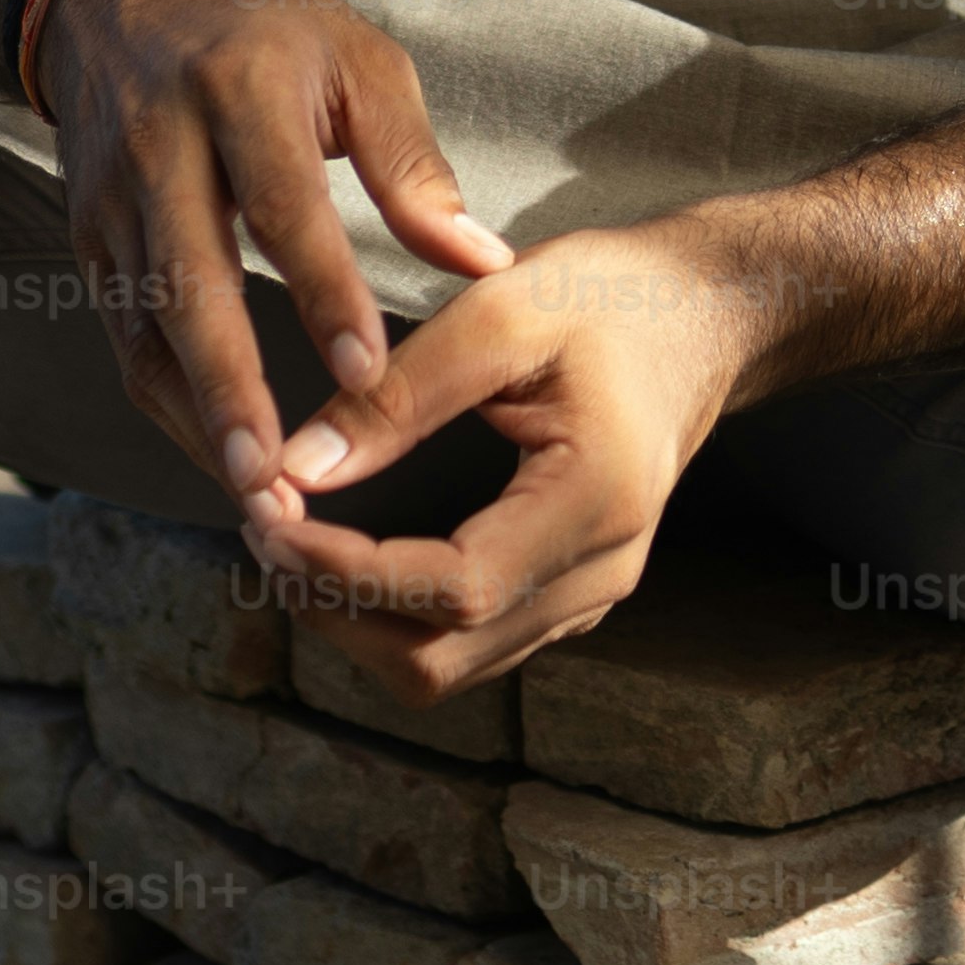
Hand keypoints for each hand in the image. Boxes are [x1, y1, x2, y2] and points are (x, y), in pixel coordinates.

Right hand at [34, 0, 508, 501]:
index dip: (323, 292)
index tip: (369, 375)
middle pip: (188, 281)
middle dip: (229, 388)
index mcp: (237, 88)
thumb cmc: (264, 27)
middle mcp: (159, 146)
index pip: (281, 204)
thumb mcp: (356, 59)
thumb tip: (483, 263)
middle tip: (276, 478)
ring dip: (194, 417)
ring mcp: (111, 198)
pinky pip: (124, 334)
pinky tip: (222, 455)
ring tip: (254, 495)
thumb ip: (414, 164)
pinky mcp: (88, 237)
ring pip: (144, 325)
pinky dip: (170, 402)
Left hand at [227, 219, 786, 687]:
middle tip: (263, 522)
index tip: (270, 513)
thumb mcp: (503, 311)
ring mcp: (587, 594)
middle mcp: (600, 573)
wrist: (701, 315)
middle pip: (439, 659)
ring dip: (351, 619)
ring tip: (287, 534)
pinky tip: (340, 550)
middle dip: (332, 607)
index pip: (453, 590)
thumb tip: (296, 467)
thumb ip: (398, 394)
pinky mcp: (564, 591)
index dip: (346, 570)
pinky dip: (387, 613)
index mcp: (597, 503)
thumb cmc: (611, 298)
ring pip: (445, 666)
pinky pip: (463, 640)